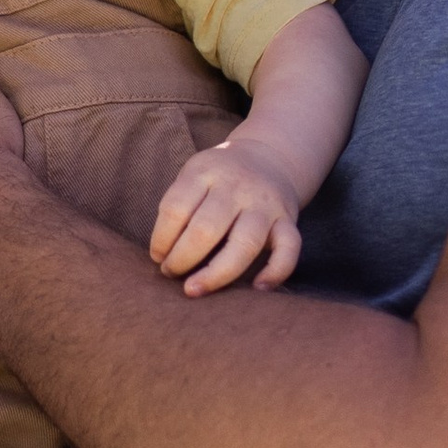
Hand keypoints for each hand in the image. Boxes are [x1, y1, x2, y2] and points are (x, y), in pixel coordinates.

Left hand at [149, 138, 304, 294]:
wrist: (269, 157)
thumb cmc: (218, 178)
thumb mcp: (194, 174)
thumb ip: (179, 207)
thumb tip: (162, 257)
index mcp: (206, 171)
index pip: (176, 208)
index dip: (162, 239)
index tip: (157, 257)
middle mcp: (237, 186)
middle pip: (207, 228)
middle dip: (182, 258)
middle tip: (170, 273)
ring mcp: (265, 204)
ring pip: (245, 244)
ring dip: (216, 273)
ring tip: (194, 289)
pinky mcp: (288, 220)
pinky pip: (289, 248)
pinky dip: (277, 271)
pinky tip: (258, 289)